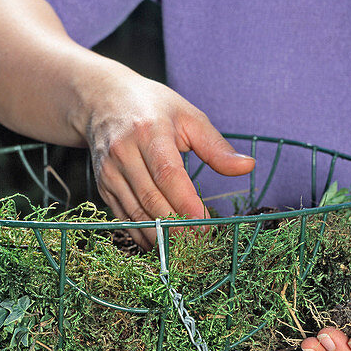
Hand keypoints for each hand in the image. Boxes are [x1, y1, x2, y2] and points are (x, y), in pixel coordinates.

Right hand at [82, 73, 254, 247]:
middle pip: (152, 199)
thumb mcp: (188, 117)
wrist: (103, 101)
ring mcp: (109, 171)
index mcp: (149, 132)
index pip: (169, 175)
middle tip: (200, 243)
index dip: (186, 204)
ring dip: (160, 237)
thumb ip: (216, 147)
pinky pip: (123, 217)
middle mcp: (124, 153)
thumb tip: (247, 167)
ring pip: (135, 213)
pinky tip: (161, 244)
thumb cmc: (152, 107)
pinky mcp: (102, 186)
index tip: (206, 224)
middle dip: (177, 226)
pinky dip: (142, 235)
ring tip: (183, 250)